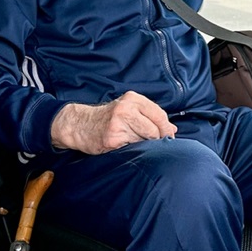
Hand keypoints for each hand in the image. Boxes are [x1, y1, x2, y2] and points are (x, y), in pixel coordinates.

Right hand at [51, 92, 177, 153]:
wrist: (79, 125)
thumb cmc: (107, 118)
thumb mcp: (128, 110)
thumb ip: (150, 116)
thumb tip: (173, 129)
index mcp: (132, 99)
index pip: (159, 115)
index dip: (166, 129)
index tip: (169, 137)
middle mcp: (125, 109)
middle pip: (154, 129)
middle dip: (157, 139)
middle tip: (153, 145)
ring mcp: (118, 124)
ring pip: (144, 140)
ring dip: (144, 146)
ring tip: (135, 144)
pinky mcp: (112, 139)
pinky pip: (132, 149)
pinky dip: (132, 151)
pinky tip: (125, 148)